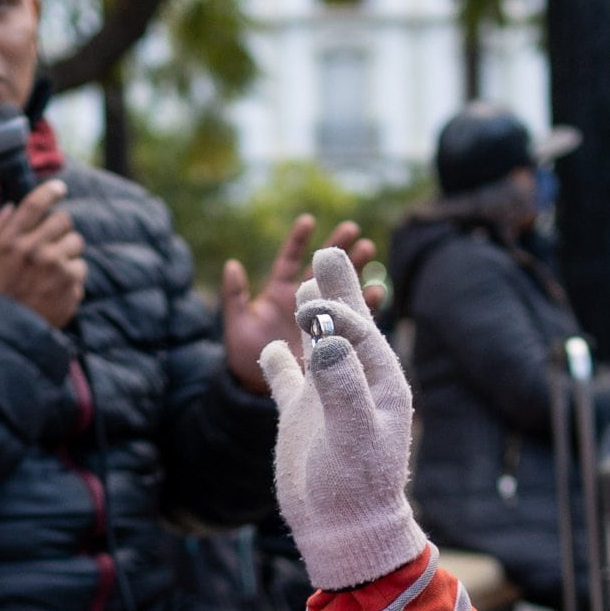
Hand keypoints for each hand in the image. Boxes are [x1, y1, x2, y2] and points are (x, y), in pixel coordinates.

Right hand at [0, 180, 84, 329]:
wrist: (11, 327)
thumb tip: (10, 205)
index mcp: (10, 239)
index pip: (34, 203)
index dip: (50, 191)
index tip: (61, 188)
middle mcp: (33, 248)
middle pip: (64, 219)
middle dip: (61, 230)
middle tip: (53, 244)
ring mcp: (54, 265)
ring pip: (76, 242)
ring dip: (68, 253)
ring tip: (53, 270)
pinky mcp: (70, 282)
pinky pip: (81, 266)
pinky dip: (72, 276)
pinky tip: (57, 287)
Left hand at [218, 213, 371, 385]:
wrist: (258, 390)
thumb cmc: (242, 357)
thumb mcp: (236, 326)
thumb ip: (234, 296)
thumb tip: (232, 265)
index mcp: (279, 293)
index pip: (289, 261)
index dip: (298, 241)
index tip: (308, 220)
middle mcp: (302, 302)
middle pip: (322, 269)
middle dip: (337, 249)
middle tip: (355, 230)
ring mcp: (319, 319)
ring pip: (340, 288)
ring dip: (355, 269)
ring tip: (370, 251)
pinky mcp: (333, 338)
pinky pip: (351, 318)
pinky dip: (364, 305)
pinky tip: (377, 292)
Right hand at [241, 245, 422, 589]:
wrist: (342, 531)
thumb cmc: (356, 486)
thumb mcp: (354, 435)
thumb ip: (342, 387)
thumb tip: (327, 341)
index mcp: (380, 383)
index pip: (361, 332)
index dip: (340, 311)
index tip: (315, 302)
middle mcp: (356, 384)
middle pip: (346, 327)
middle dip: (338, 291)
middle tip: (331, 251)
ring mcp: (328, 399)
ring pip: (319, 346)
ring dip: (313, 317)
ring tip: (308, 287)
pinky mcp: (303, 418)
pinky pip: (289, 381)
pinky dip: (280, 363)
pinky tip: (272, 350)